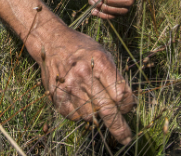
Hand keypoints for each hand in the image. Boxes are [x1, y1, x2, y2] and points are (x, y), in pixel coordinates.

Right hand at [38, 27, 134, 143]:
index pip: (120, 94)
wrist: (52, 42)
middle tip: (126, 138)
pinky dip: (80, 114)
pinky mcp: (56, 94)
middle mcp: (83, 74)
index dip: (127, 105)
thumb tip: (125, 104)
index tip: (127, 107)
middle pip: (107, 109)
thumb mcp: (104, 54)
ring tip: (93, 103)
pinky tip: (80, 101)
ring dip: (96, 116)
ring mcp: (68, 85)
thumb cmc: (83, 49)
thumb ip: (115, 78)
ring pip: (90, 116)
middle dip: (118, 127)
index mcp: (99, 62)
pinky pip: (74, 116)